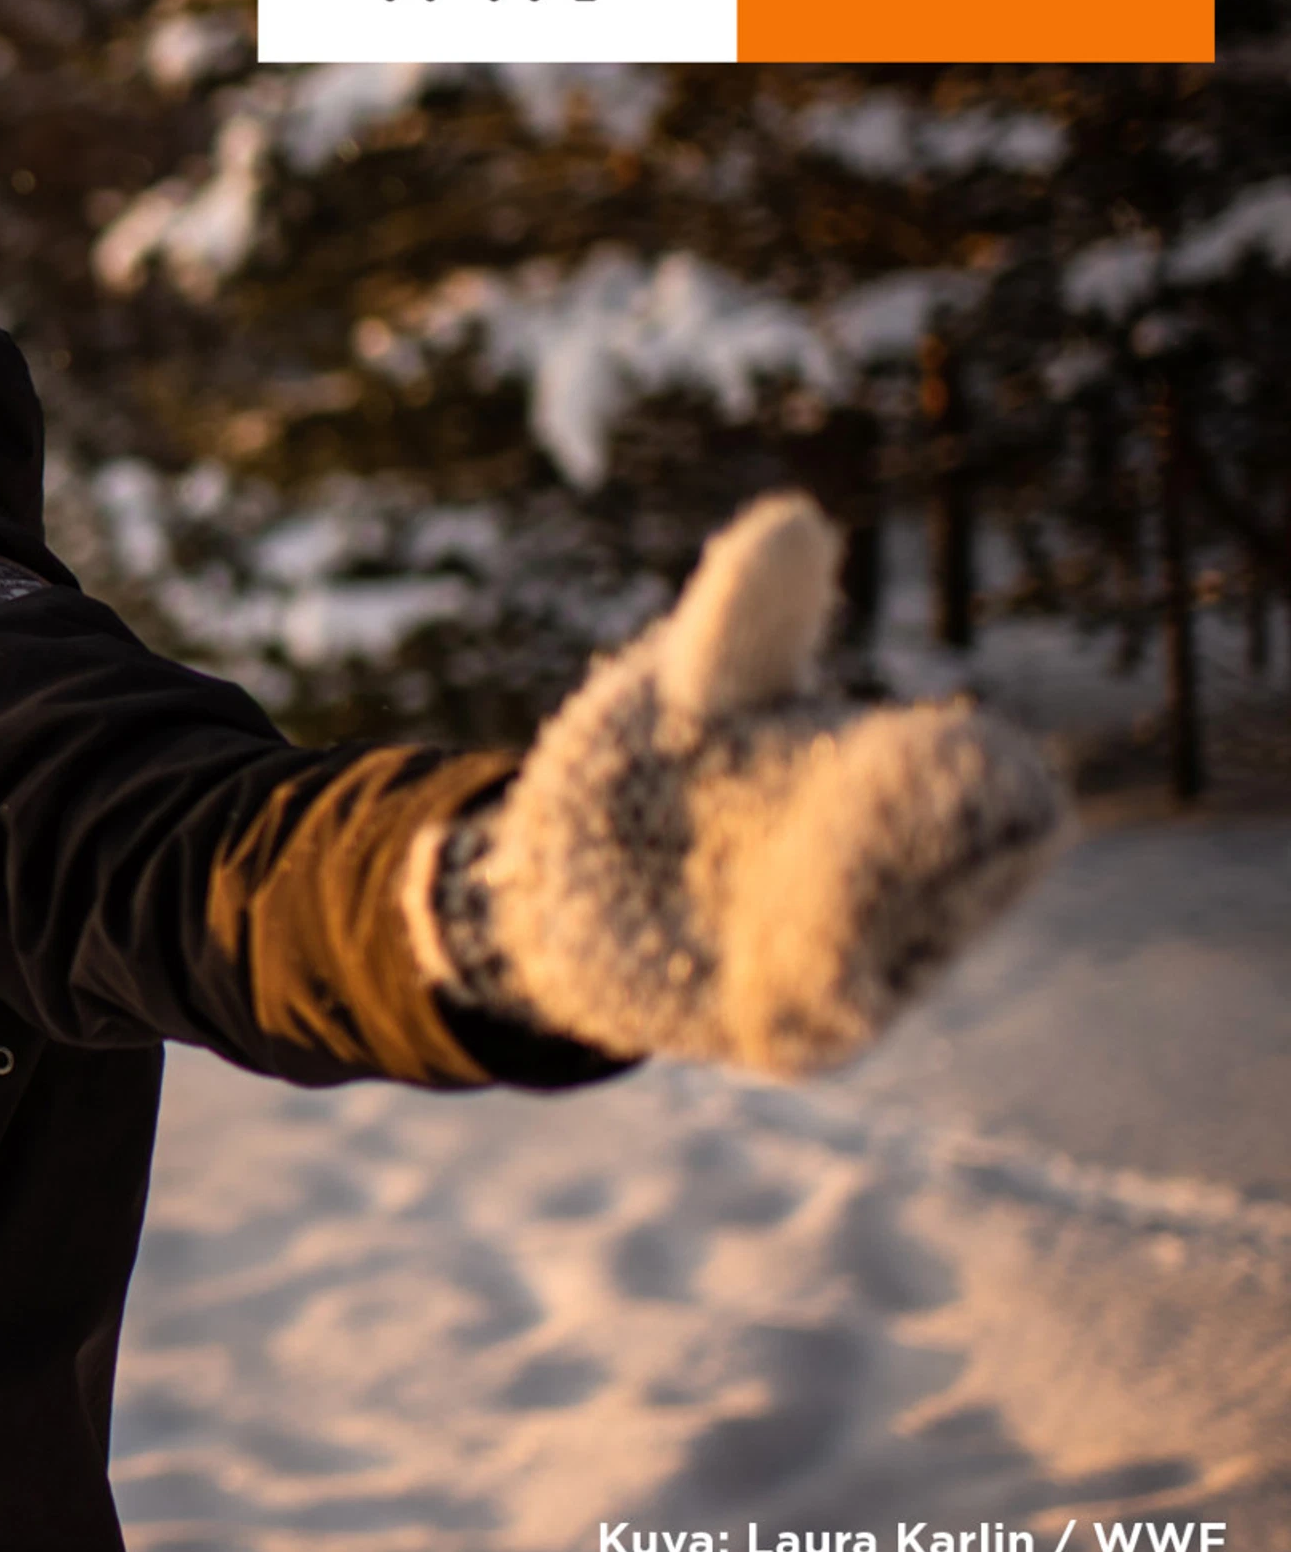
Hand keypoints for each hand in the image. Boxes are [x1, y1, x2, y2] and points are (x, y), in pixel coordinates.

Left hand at [433, 492, 1066, 1075]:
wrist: (550, 886)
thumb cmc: (648, 768)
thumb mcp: (684, 685)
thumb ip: (742, 624)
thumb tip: (796, 523)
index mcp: (898, 789)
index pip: (1001, 789)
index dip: (980, 774)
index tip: (925, 741)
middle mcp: (900, 886)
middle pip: (964, 875)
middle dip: (918, 839)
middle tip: (862, 793)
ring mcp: (844, 962)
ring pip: (898, 950)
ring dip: (858, 911)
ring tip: (802, 876)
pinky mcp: (785, 1028)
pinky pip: (818, 1023)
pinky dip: (801, 988)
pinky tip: (764, 962)